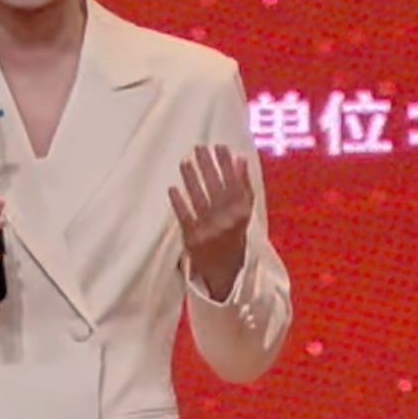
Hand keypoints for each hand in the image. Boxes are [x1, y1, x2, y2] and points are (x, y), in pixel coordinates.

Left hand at [169, 145, 252, 301]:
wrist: (226, 271)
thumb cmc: (234, 234)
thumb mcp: (244, 212)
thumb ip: (243, 186)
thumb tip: (240, 158)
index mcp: (242, 213)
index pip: (234, 184)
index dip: (227, 165)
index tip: (220, 147)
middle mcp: (228, 221)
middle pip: (217, 189)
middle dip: (208, 167)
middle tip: (199, 148)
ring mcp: (210, 230)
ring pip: (200, 201)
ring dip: (192, 181)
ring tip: (185, 162)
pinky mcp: (193, 240)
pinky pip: (185, 218)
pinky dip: (179, 204)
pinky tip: (172, 189)